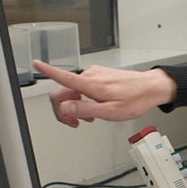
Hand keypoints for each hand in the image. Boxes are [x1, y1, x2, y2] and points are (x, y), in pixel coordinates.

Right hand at [34, 60, 176, 126]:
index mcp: (91, 84)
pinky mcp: (100, 75)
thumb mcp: (110, 112)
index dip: (47, 71)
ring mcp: (95, 74)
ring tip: (91, 117)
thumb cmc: (135, 99)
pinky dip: (85, 99)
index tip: (35, 64)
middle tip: (75, 123)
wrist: (151, 88)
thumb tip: (65, 107)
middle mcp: (91, 75)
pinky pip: (83, 87)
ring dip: (77, 105)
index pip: (63, 76)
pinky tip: (96, 107)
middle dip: (64, 109)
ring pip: (73, 90)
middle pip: (63, 90)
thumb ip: (85, 109)